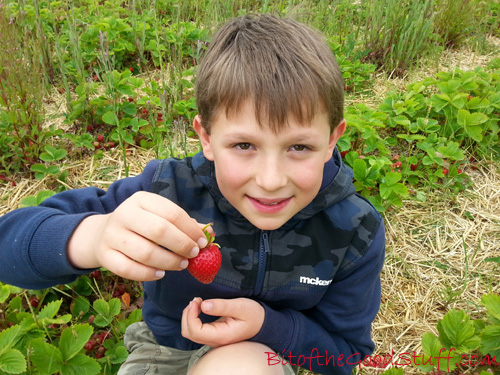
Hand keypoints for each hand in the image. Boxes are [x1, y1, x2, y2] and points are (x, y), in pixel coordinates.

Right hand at [67, 191, 211, 280]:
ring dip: (168, 262)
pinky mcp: (105, 255)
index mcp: (141, 199)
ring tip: (181, 265)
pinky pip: (129, 269)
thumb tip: (210, 232)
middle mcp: (125, 214)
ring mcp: (112, 235)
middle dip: (181, 245)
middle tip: (193, 254)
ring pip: (144, 252)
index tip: (203, 242)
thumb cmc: (142, 225)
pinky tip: (161, 274)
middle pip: (159, 231)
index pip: (172, 213)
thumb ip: (184, 224)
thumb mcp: (160, 217)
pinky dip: (148, 274)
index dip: (190, 229)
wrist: (103, 233)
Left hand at [181, 297, 264, 346]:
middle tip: (196, 299)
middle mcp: (215, 340)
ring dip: (189, 315)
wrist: (261, 323)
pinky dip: (193, 317)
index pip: (195, 331)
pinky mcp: (212, 334)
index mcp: (221, 335)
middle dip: (188, 314)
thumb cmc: (253, 314)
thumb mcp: (240, 306)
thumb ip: (222, 306)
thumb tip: (204, 306)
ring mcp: (213, 338)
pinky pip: (196, 329)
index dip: (191, 315)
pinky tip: (200, 306)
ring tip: (198, 301)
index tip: (197, 300)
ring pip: (190, 332)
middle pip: (188, 333)